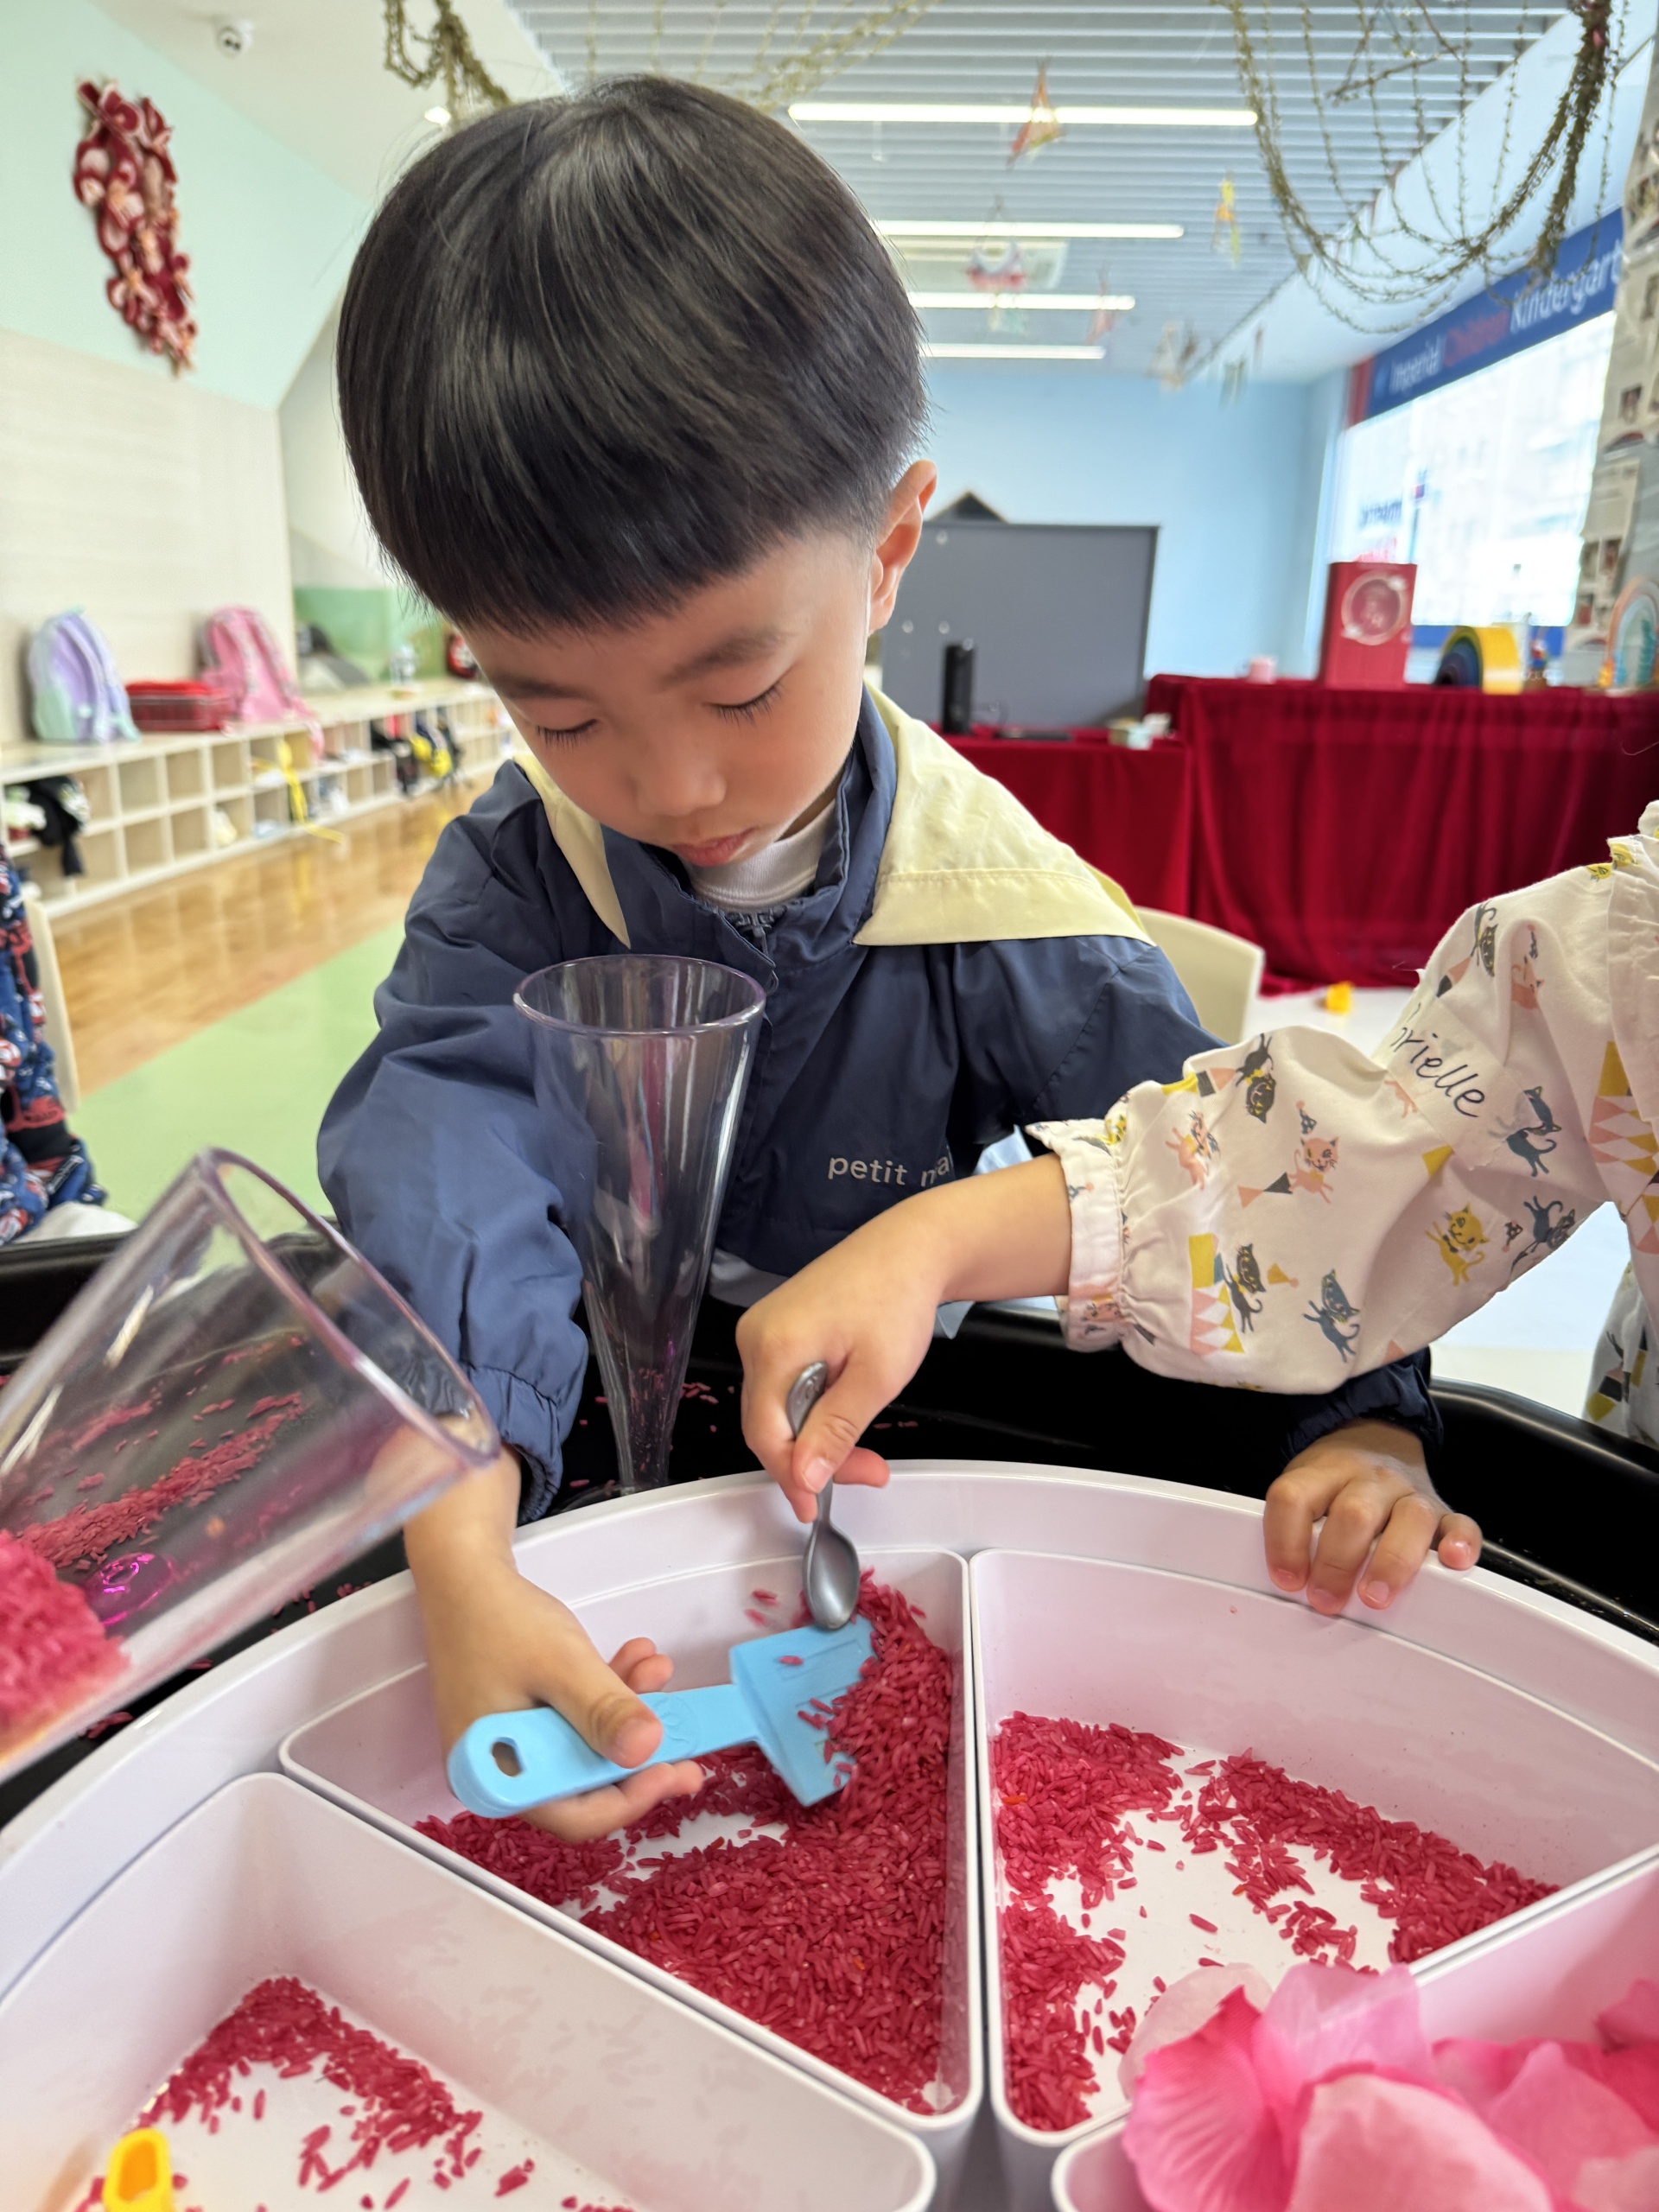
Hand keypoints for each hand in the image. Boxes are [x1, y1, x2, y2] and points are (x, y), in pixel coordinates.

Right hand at [404, 1448, 703, 1837]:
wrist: (463, 1575)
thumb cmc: (498, 1619)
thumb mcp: (561, 1665)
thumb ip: (604, 1711)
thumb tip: (647, 1751)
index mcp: (497, 1777)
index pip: (572, 1816)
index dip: (628, 1800)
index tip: (671, 1771)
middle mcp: (502, 1772)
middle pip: (584, 1785)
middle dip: (636, 1751)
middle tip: (687, 1736)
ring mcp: (514, 1744)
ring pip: (586, 1748)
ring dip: (627, 1712)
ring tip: (657, 1671)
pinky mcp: (523, 1717)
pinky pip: (575, 1720)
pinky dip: (606, 1695)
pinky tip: (634, 1661)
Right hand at [739, 1154, 1072, 1519]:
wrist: (911, 1247)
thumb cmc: (897, 1297)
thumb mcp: (876, 1377)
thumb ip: (835, 1430)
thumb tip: (804, 1477)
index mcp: (773, 1346)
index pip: (765, 1434)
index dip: (791, 1477)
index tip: (815, 1506)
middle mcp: (756, 1335)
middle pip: (768, 1423)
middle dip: (813, 1459)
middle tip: (867, 1471)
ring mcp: (764, 1329)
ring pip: (777, 1408)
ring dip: (816, 1436)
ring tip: (866, 1450)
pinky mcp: (779, 1327)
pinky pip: (784, 1385)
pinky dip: (813, 1409)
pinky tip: (846, 1414)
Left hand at [1264, 1421, 1480, 1614]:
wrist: (1376, 1438)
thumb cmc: (1334, 1482)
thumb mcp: (1305, 1489)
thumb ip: (1294, 1527)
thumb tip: (1288, 1584)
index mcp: (1325, 1471)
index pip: (1295, 1498)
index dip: (1285, 1541)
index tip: (1287, 1580)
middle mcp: (1369, 1479)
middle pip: (1354, 1512)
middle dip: (1337, 1562)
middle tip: (1326, 1599)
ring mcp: (1409, 1492)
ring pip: (1409, 1518)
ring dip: (1391, 1561)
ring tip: (1375, 1596)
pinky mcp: (1443, 1511)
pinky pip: (1460, 1523)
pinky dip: (1461, 1544)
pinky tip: (1451, 1561)